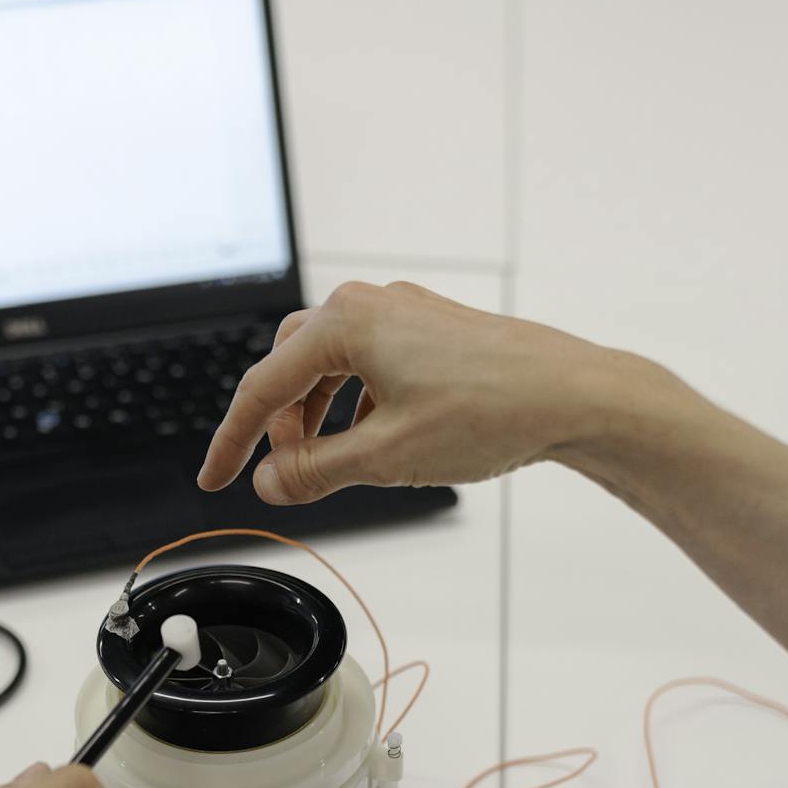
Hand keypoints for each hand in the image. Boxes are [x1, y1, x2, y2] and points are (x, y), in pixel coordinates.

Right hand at [198, 278, 654, 505]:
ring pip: (329, 364)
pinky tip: (373, 439)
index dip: (233, 442)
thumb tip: (270, 483)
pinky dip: (352, 403)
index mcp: (345, 323)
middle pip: (291, 366)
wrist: (573, 395)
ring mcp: (402, 312)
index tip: (214, 479)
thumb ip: (316, 471)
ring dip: (315, 415)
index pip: (263, 388)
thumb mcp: (386, 456)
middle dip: (277, 423)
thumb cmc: (490, 412)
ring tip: (327, 463)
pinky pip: (366, 362)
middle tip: (281, 473)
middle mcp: (369, 304)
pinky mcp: (430, 328)